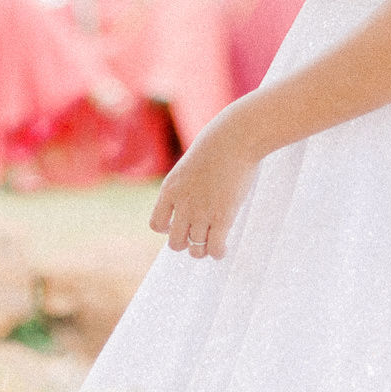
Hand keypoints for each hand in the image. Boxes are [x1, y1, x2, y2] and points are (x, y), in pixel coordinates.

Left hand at [149, 105, 262, 259]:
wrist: (234, 139)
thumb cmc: (215, 149)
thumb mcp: (188, 168)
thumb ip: (185, 189)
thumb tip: (191, 207)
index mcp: (170, 190)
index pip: (156, 224)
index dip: (169, 229)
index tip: (183, 223)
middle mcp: (182, 204)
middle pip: (175, 243)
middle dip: (186, 243)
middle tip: (199, 235)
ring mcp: (202, 212)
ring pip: (195, 249)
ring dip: (203, 250)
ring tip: (213, 243)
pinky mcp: (222, 216)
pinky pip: (214, 248)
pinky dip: (217, 252)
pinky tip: (222, 248)